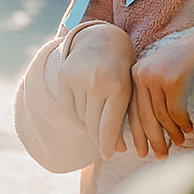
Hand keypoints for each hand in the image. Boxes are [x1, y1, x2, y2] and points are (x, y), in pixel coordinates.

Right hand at [57, 23, 135, 160]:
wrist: (104, 38)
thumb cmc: (122, 69)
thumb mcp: (129, 90)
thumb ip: (124, 118)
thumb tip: (118, 151)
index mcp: (119, 86)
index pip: (109, 128)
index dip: (108, 146)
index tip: (109, 155)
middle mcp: (97, 82)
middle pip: (93, 126)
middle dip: (99, 140)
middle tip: (104, 147)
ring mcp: (79, 78)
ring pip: (80, 118)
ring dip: (88, 124)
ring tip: (97, 120)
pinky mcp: (64, 77)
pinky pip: (67, 109)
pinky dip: (75, 117)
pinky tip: (84, 114)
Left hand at [128, 29, 193, 159]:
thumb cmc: (185, 63)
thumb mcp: (162, 76)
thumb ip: (152, 96)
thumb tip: (146, 132)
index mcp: (136, 72)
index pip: (133, 110)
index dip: (137, 134)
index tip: (141, 152)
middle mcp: (143, 73)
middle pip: (145, 116)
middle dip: (153, 140)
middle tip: (160, 156)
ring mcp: (157, 75)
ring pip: (161, 117)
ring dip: (171, 133)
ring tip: (178, 141)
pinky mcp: (173, 80)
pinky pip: (175, 112)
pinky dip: (181, 124)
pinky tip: (188, 128)